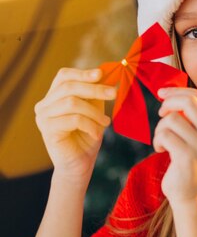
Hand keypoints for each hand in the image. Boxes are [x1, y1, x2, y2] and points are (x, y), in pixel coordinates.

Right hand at [34, 67, 115, 187]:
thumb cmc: (87, 136)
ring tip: (105, 122)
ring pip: (72, 103)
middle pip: (69, 87)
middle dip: (95, 89)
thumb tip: (104, 74)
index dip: (82, 73)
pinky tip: (96, 134)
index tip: (101, 74)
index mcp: (54, 97)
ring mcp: (43, 118)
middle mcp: (44, 105)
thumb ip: (95, 94)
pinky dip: (90, 125)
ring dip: (94, 112)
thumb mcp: (94, 110)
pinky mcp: (47, 130)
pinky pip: (73, 119)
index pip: (64, 76)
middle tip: (114, 94)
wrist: (80, 164)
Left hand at [153, 87, 196, 204]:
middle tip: (161, 113)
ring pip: (172, 119)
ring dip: (159, 128)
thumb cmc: (189, 164)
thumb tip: (170, 95)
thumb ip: (190, 118)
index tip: (162, 93)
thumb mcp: (196, 138)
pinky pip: (165, 135)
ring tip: (162, 141)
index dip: (178, 90)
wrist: (193, 195)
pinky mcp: (187, 156)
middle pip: (189, 101)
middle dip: (169, 102)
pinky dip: (157, 141)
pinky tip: (161, 150)